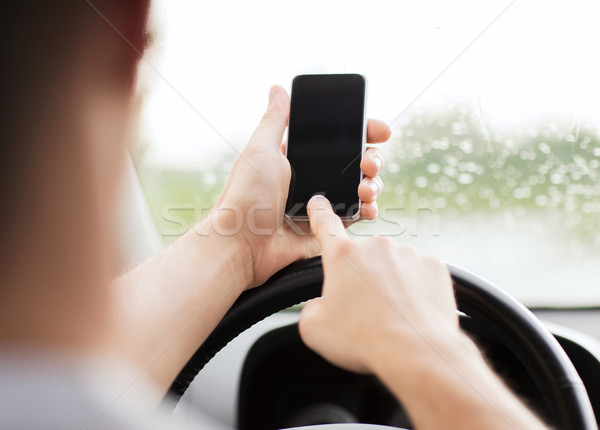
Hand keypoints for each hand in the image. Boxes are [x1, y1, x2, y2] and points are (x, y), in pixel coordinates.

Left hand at [209, 85, 389, 286]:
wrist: (243, 245)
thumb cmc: (246, 196)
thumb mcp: (260, 149)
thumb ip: (274, 120)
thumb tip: (277, 88)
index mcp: (297, 158)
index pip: (337, 139)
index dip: (362, 132)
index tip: (379, 130)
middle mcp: (312, 178)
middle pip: (356, 162)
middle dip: (372, 158)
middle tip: (369, 162)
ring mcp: (322, 204)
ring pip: (362, 187)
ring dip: (374, 183)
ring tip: (366, 187)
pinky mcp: (328, 227)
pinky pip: (357, 215)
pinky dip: (368, 209)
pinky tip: (367, 206)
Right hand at [298, 195, 459, 373]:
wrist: (417, 352)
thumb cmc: (363, 340)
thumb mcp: (314, 328)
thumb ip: (311, 307)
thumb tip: (322, 304)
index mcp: (343, 256)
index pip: (325, 225)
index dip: (319, 213)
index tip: (319, 202)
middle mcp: (376, 247)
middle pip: (362, 258)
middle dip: (361, 278)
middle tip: (364, 311)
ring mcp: (408, 254)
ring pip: (392, 266)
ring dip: (388, 284)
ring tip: (390, 316)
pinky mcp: (433, 267)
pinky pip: (418, 274)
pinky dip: (413, 290)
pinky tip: (410, 312)